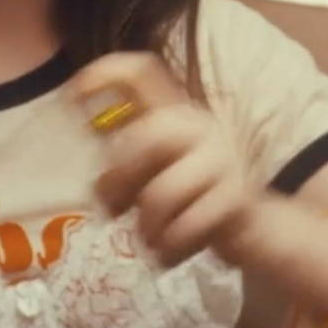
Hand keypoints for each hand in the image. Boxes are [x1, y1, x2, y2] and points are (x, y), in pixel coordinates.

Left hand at [72, 53, 256, 264]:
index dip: (103, 75)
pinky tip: (169, 254)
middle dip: (118, 181)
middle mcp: (198, 126)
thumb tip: (90, 157)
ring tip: (149, 240)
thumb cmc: (193, 199)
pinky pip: (187, 226)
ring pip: (162, 192)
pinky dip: (170, 249)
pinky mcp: (236, 197)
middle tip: (114, 211)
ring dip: (146, 228)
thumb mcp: (154, 171)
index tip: (70, 99)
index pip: (141, 72)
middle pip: (145, 137)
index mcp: (174, 112)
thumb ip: (124, 159)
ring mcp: (222, 159)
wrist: (257, 231)